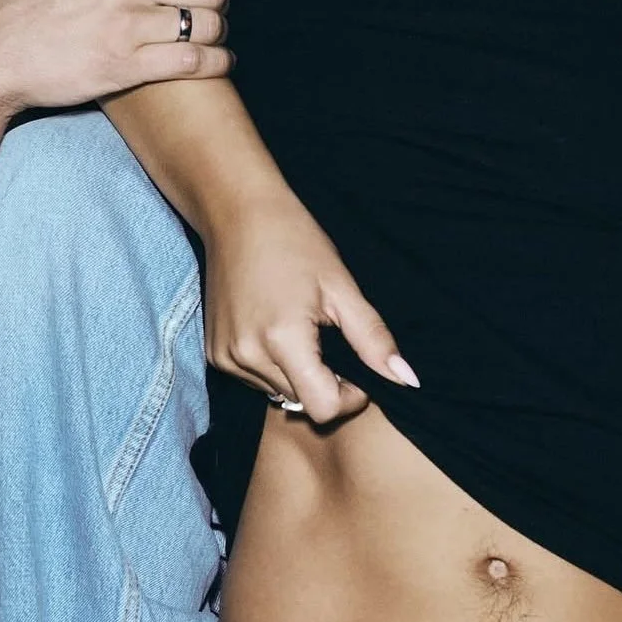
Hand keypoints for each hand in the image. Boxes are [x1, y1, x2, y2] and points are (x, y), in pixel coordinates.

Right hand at [203, 187, 419, 425]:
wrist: (237, 214)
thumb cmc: (295, 241)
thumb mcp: (342, 289)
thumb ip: (373, 340)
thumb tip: (407, 380)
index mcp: (282, 340)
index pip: (322, 408)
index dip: (348, 398)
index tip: (357, 375)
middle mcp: (247, 356)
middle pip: (301, 402)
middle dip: (324, 384)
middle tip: (331, 343)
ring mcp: (226, 357)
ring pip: (278, 394)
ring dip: (298, 376)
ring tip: (302, 330)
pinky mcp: (214, 354)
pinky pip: (255, 380)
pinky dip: (274, 366)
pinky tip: (278, 330)